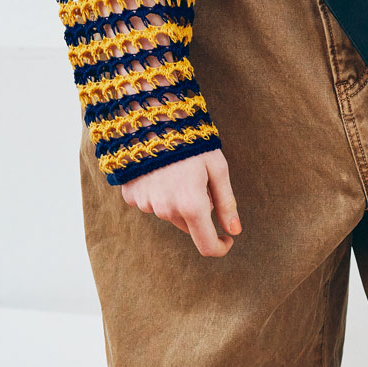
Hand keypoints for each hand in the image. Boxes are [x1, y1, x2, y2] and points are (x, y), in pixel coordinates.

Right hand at [120, 148, 241, 256]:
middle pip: (189, 226)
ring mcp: (146, 204)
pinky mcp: (131, 196)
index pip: (207, 245)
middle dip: (198, 211)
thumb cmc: (191, 142)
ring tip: (178, 171)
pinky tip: (160, 172)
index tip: (227, 238)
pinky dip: (158, 194)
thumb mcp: (217, 169)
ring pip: (170, 214)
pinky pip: (151, 203)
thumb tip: (235, 231)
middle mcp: (167, 210)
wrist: (150, 119)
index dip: (220, 247)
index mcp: (192, 205)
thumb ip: (227, 203)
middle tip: (199, 181)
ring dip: (178, 202)